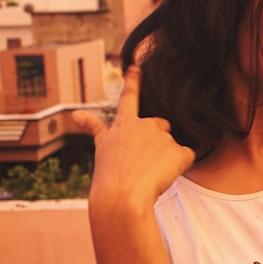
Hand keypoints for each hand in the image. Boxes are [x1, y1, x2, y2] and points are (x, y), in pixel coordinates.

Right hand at [73, 65, 194, 215]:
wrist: (120, 198)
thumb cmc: (108, 179)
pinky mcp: (179, 151)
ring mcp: (163, 137)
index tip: (136, 66)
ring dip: (166, 158)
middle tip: (142, 164)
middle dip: (157, 141)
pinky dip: (180, 167)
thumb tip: (75, 113)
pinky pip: (187, 157)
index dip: (133, 82)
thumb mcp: (101, 149)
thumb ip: (94, 128)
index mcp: (124, 124)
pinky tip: (164, 176)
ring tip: (148, 174)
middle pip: (161, 126)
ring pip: (172, 145)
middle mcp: (145, 124)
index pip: (130, 98)